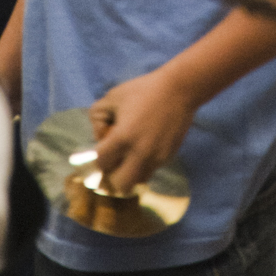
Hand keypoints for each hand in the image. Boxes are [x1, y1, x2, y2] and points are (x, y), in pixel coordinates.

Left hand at [91, 65, 195, 195]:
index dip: (97, 160)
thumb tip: (100, 137)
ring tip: (129, 157)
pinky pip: (151, 170)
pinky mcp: (168, 157)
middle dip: (112, 177)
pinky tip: (145, 148)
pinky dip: (144, 165)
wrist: (179, 89)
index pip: (101, 165)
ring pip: (137, 181)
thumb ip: (97, 117)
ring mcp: (156, 157)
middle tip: (113, 163)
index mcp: (122, 137)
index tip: (100, 153)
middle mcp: (139, 153)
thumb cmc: (143, 90)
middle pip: (119, 186)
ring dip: (130, 174)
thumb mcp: (113, 96)